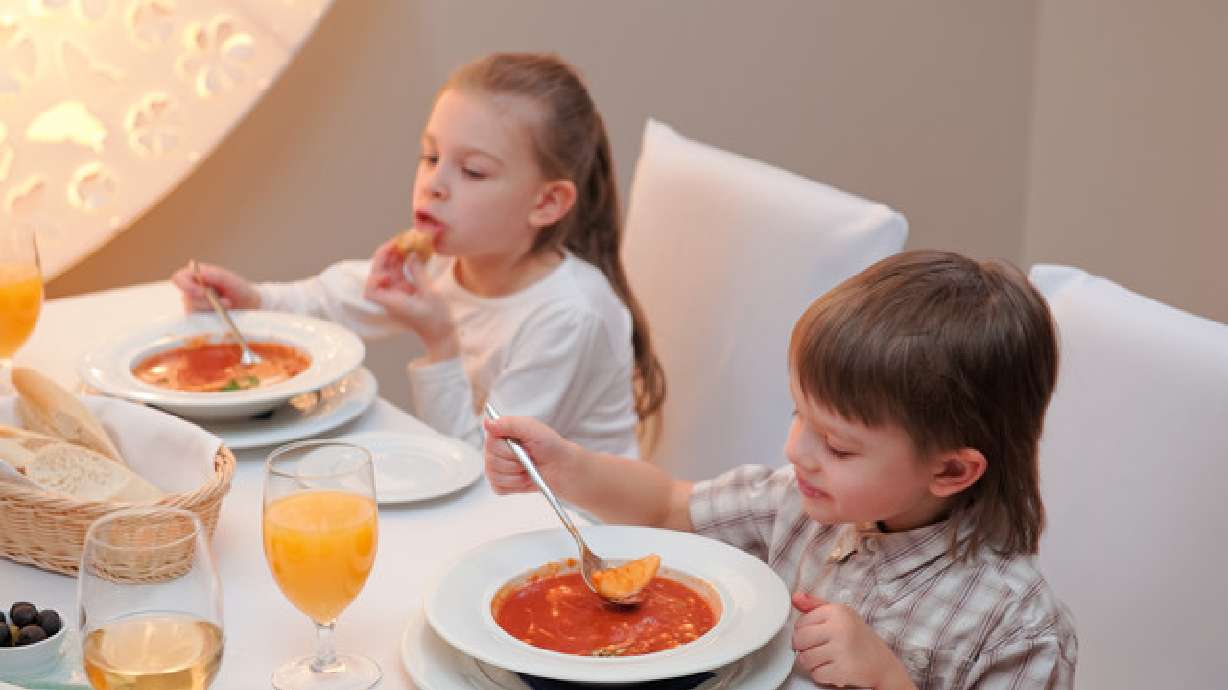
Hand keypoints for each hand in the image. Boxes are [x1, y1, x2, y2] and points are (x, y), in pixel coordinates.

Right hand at [170, 262, 259, 311]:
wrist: (250, 307)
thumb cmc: (239, 290)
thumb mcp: (231, 280)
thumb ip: (216, 275)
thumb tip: (200, 272)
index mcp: (196, 276)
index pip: (178, 278)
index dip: (186, 285)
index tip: (203, 292)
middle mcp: (192, 290)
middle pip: (187, 297)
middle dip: (207, 302)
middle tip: (227, 303)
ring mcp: (195, 305)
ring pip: (192, 310)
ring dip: (212, 310)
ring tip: (229, 307)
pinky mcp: (199, 318)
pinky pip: (198, 321)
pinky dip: (212, 318)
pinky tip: (223, 315)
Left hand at [364, 237, 457, 359]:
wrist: (441, 334)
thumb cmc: (436, 319)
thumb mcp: (431, 294)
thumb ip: (418, 272)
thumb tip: (411, 255)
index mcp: (393, 302)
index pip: (370, 291)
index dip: (375, 278)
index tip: (388, 273)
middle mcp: (391, 297)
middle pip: (378, 275)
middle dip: (384, 257)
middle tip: (396, 242)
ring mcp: (397, 293)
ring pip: (388, 271)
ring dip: (394, 256)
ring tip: (405, 242)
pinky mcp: (404, 291)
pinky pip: (398, 273)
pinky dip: (402, 262)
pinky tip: (411, 251)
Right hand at [483, 415, 579, 496]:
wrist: (559, 466)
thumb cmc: (548, 445)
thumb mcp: (532, 428)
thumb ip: (509, 424)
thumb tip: (487, 422)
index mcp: (499, 434)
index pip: (489, 442)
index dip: (507, 448)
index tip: (523, 446)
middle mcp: (493, 450)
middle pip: (492, 461)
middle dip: (515, 462)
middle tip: (528, 457)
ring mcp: (494, 468)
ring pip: (495, 476)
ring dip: (517, 474)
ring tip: (528, 467)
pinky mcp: (499, 484)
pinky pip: (499, 488)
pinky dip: (516, 485)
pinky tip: (524, 478)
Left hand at [792, 593, 915, 689]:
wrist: (883, 665)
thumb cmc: (859, 638)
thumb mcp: (841, 615)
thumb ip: (815, 605)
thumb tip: (795, 597)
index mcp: (837, 611)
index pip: (800, 623)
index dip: (803, 632)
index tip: (816, 636)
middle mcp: (840, 627)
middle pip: (798, 641)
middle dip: (803, 648)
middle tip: (817, 650)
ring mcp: (841, 649)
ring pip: (804, 659)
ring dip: (811, 663)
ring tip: (826, 659)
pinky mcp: (843, 670)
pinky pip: (816, 675)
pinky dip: (822, 675)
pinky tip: (833, 669)